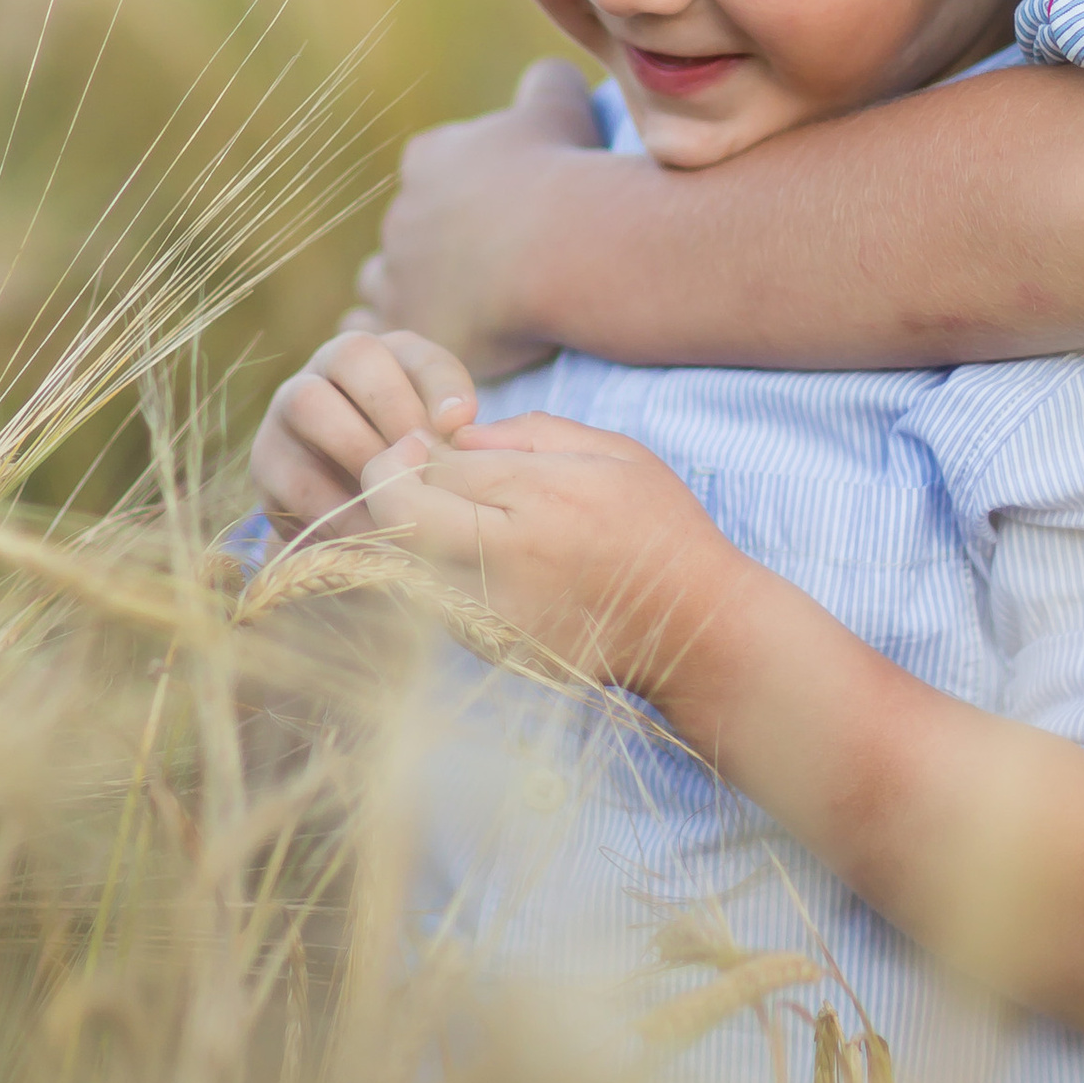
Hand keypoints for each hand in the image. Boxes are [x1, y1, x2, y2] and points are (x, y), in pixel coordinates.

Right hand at [249, 327, 479, 541]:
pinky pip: (293, 478)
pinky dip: (337, 510)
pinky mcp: (265, 464)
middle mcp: (329, 368)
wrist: (355, 527)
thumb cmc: (414, 478)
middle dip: (394, 407)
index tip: (461, 424)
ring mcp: (287, 411)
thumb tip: (458, 423)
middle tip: (424, 458)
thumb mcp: (442, 448)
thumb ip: (454, 429)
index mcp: (384, 358)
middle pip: (351, 355)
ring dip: (361, 454)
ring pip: (309, 403)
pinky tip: (373, 535)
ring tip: (400, 499)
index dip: (440, 384)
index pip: (413, 350)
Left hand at [354, 408, 743, 698]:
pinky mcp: (495, 649)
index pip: (439, 466)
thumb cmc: (659, 527)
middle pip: (402, 515)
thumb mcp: (614, 452)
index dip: (417, 450)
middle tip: (406, 468)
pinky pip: (431, 602)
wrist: (696, 628)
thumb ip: (530, 433)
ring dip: (402, 532)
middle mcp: (512, 558)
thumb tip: (458, 436)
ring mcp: (498, 613)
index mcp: (544, 498)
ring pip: (404, 564)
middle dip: (387, 483)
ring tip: (432, 511)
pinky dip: (427, 573)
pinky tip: (459, 556)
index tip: (422, 443)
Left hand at [355, 58, 604, 373]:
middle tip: (493, 267)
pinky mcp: (403, 328)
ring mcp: (396, 274)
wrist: (565, 251)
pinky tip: (422, 336)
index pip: (431, 167)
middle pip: (410, 228)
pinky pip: (370, 331)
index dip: (465, 190)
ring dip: (410, 290)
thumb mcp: (562, 106)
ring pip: (383, 281)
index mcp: (431, 157)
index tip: (501, 210)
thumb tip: (545, 77)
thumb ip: (545, 83)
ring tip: (456, 309)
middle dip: (440, 244)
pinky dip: (387, 333)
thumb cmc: (565, 174)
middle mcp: (401, 212)